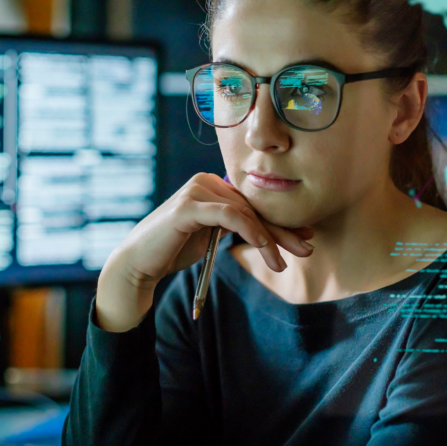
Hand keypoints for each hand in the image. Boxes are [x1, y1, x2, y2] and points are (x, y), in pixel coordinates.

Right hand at [96, 172, 313, 330]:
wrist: (139, 265)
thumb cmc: (175, 250)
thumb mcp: (213, 235)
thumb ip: (235, 225)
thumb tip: (271, 231)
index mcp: (213, 185)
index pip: (253, 204)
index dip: (280, 222)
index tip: (305, 237)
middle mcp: (206, 181)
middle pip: (253, 207)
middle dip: (282, 231)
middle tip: (307, 248)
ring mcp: (196, 190)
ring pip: (245, 212)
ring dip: (269, 239)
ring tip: (282, 264)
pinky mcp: (188, 206)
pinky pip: (230, 216)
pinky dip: (251, 232)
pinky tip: (265, 250)